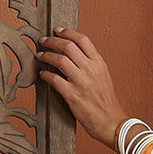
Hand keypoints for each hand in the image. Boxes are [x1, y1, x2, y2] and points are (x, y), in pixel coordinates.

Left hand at [37, 29, 126, 148]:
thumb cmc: (107, 103)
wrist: (112, 123)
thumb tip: (74, 55)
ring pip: (59, 60)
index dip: (67, 32)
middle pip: (68, 46)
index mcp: (99, 64)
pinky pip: (54, 79)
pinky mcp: (73, 95)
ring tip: (40, 55)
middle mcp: (91, 70)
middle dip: (52, 40)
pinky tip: (42, 74)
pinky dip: (45, 74)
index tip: (57, 30)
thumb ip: (91, 64)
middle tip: (43, 40)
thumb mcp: (104, 77)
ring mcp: (82, 82)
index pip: (83, 40)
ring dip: (46, 55)